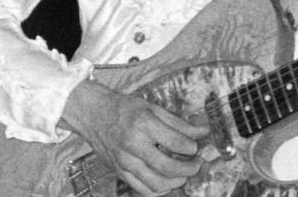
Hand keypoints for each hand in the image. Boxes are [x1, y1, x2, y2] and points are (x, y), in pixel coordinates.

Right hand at [59, 80, 209, 195]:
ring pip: (155, 182)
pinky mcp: (119, 172)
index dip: (191, 147)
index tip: (196, 148)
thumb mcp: (154, 109)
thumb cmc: (126, 109)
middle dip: (188, 169)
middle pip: (167, 166)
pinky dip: (158, 190)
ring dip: (175, 182)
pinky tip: (167, 183)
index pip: (175, 142)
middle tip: (196, 165)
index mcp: (144, 125)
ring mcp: (124, 161)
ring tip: (183, 175)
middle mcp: (133, 145)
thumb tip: (203, 131)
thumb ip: (179, 123)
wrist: (94, 115)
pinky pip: (142, 189)